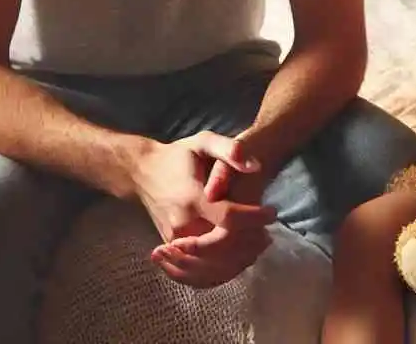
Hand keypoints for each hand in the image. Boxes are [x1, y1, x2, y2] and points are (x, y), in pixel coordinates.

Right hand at [131, 130, 275, 287]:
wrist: (143, 173)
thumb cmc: (177, 156)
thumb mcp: (203, 141)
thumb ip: (229, 149)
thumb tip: (256, 166)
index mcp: (191, 198)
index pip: (228, 219)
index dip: (255, 218)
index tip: (272, 212)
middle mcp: (181, 225)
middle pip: (222, 249)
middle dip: (250, 242)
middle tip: (268, 230)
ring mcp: (175, 242)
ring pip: (212, 267)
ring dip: (241, 260)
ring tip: (258, 244)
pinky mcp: (173, 250)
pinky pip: (199, 273)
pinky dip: (223, 273)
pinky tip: (239, 261)